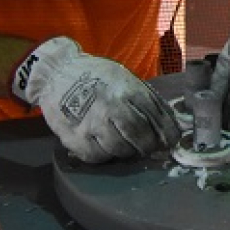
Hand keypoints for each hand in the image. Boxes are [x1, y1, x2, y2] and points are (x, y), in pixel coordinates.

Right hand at [12, 37, 180, 162]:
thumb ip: (145, 98)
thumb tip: (171, 122)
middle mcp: (111, 106)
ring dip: (129, 151)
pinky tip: (106, 146)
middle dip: (150, 146)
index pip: (156, 116)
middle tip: (151, 149)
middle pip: (141, 136)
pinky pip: (98, 156)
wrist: (57, 73)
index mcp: (127, 89)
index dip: (168, 133)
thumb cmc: (96, 76)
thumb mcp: (124, 78)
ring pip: (121, 150)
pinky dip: (106, 155)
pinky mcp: (74, 138)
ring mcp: (91, 123)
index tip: (172, 142)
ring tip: (128, 146)